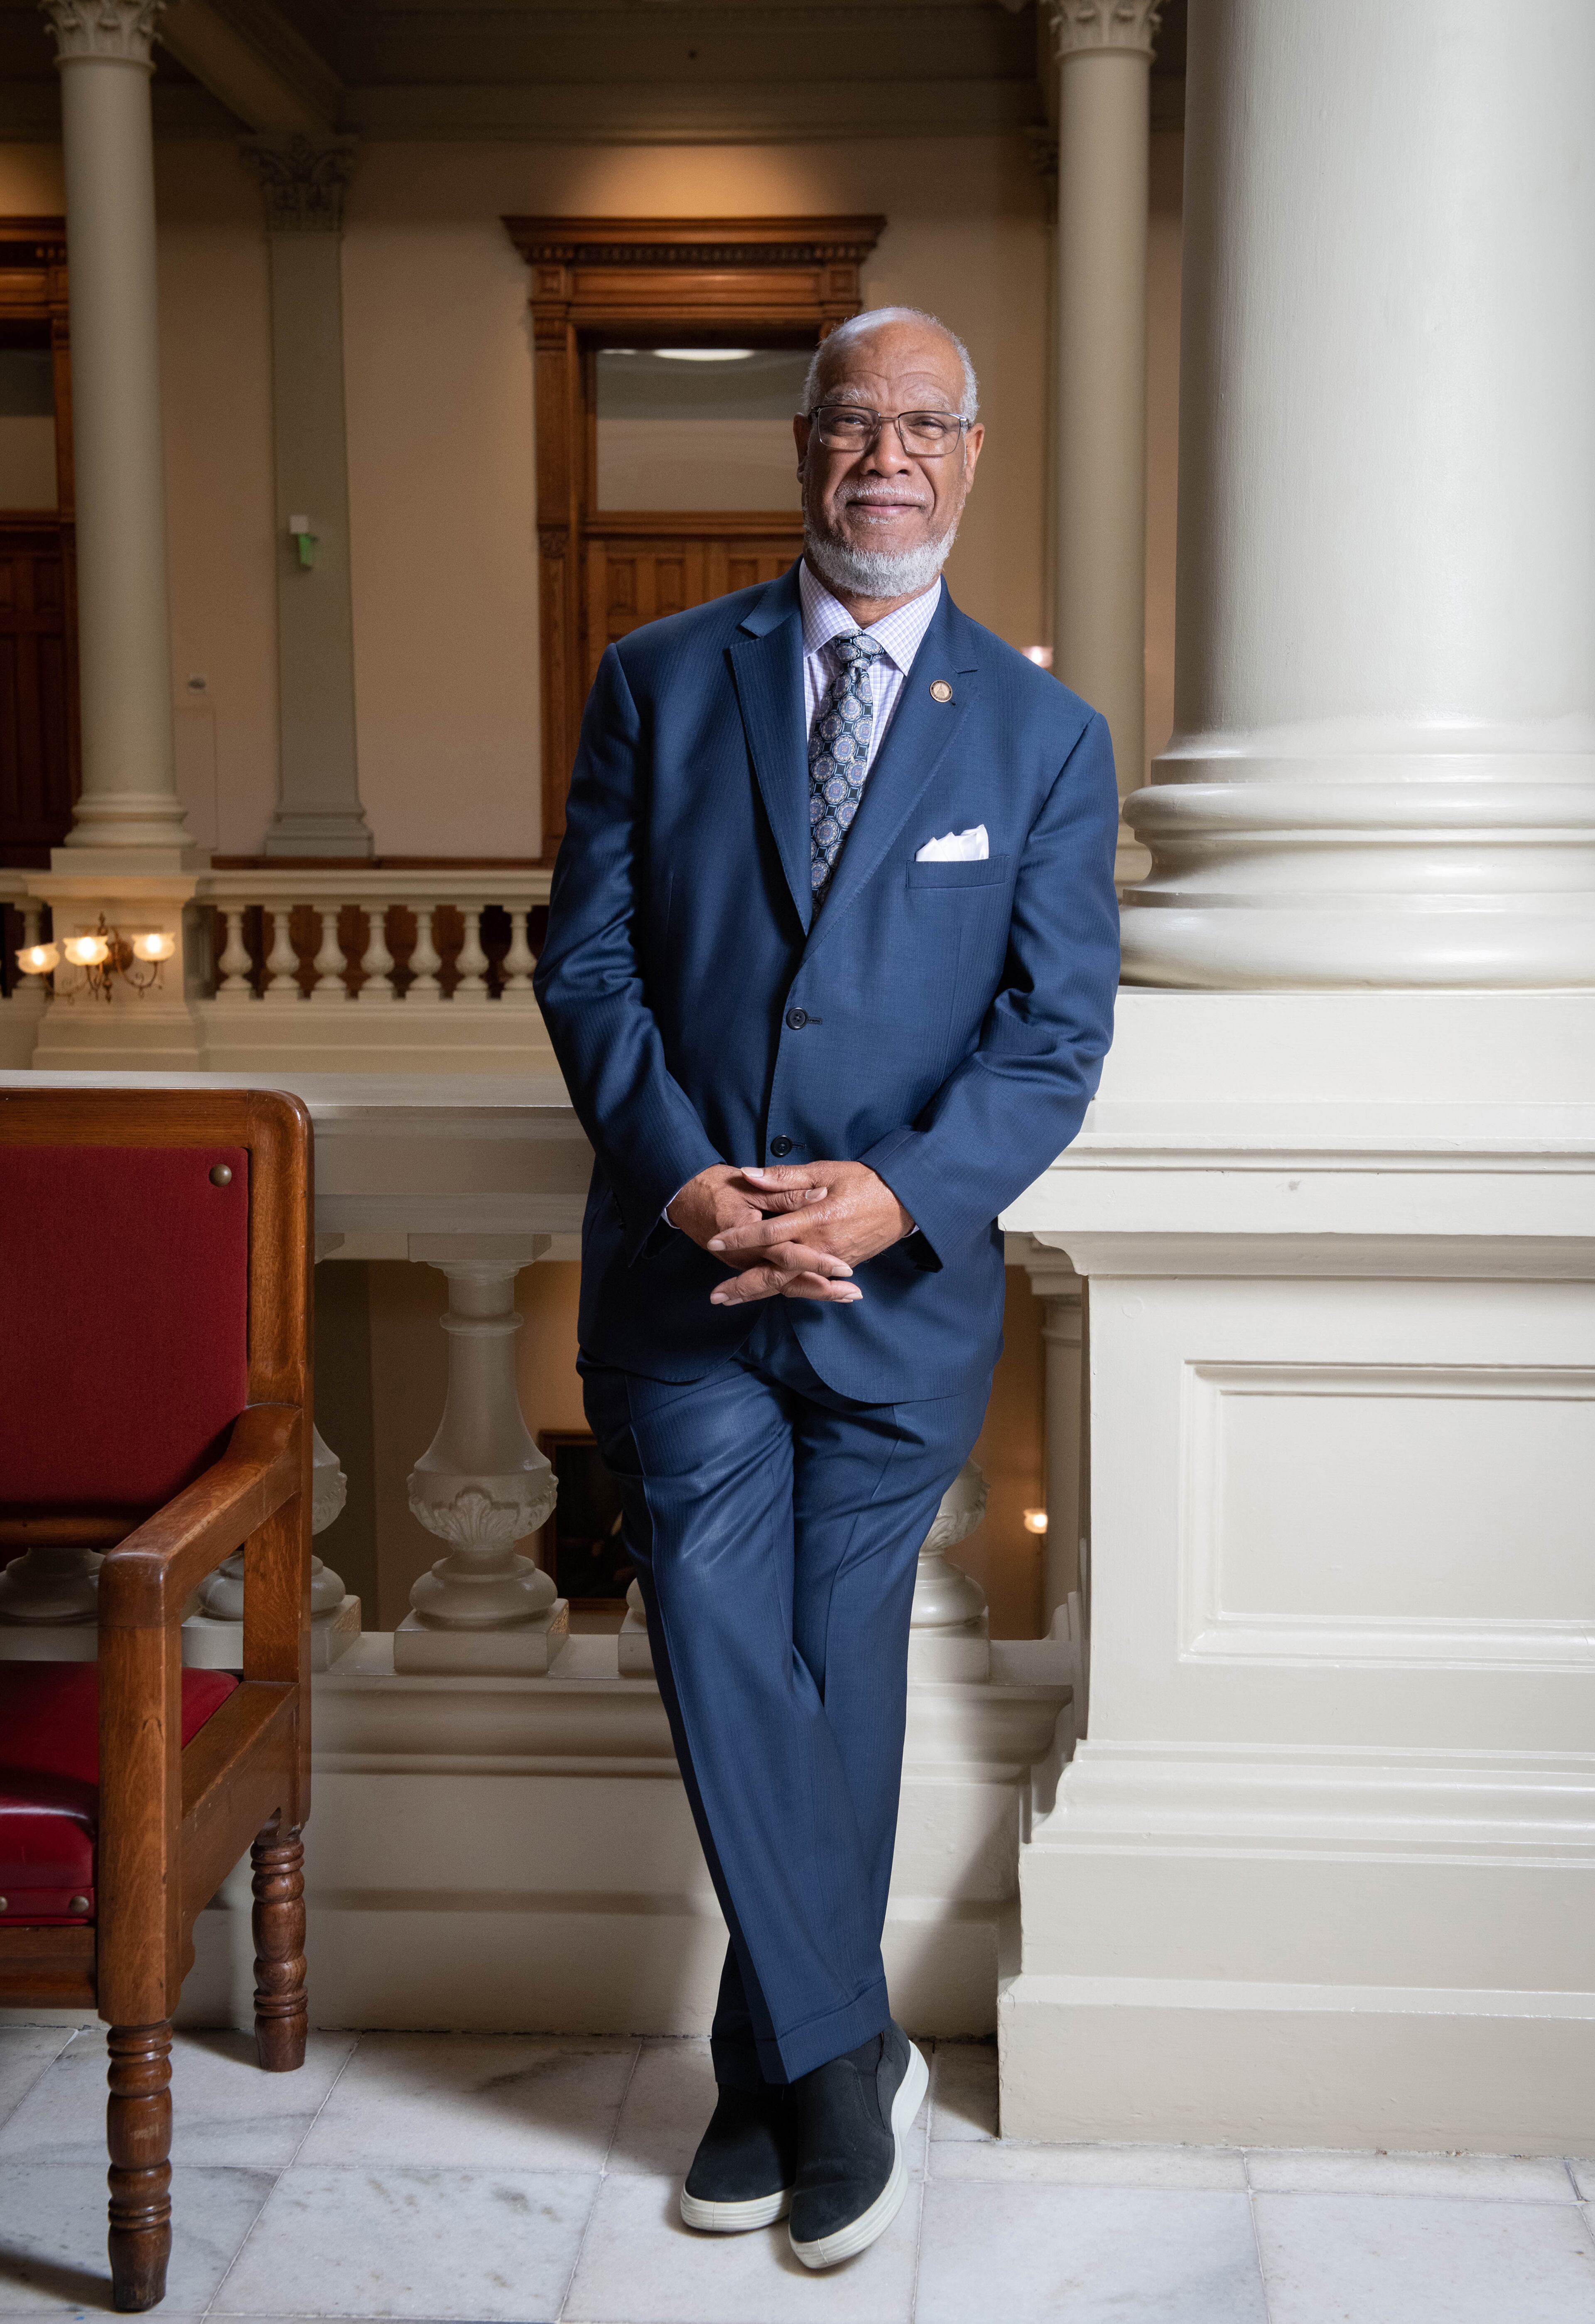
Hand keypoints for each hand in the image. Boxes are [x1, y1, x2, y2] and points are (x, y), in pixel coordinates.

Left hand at [704, 1160, 913, 1307]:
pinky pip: (810, 1285)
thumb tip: (749, 1175)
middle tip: (716, 1296)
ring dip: (760, 1294)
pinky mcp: (842, 1266)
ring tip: (734, 1300)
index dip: (739, 1238)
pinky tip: (771, 1296)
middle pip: (774, 1273)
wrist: (905, 1200)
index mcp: (813, 1219)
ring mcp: (831, 1261)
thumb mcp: (825, 1171)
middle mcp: (820, 1247)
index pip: (768, 1233)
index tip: (714, 1242)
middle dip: (743, 1286)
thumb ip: (785, 1177)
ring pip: (790, 1284)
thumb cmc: (864, 1181)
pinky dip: (789, 1293)